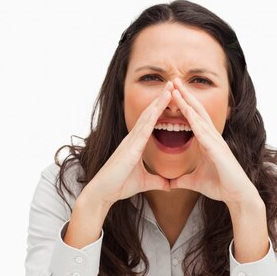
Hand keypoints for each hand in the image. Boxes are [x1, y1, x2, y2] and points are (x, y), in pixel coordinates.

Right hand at [84, 81, 174, 207]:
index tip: (172, 96)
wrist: (103, 192)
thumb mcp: (144, 183)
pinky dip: (152, 117)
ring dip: (158, 102)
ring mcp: (130, 141)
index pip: (151, 121)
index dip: (161, 108)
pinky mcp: (130, 148)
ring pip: (147, 117)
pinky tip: (159, 107)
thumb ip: (157, 181)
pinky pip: (143, 129)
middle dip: (161, 98)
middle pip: (150, 113)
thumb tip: (169, 184)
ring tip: (170, 88)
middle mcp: (133, 138)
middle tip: (173, 83)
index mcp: (136, 144)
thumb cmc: (120, 186)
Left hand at [168, 78, 259, 209]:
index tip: (172, 92)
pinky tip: (187, 111)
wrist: (237, 196)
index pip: (192, 118)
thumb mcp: (194, 182)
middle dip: (185, 95)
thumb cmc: (220, 186)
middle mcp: (212, 138)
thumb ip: (182, 179)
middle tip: (174, 79)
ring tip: (177, 88)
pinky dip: (195, 121)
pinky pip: (204, 132)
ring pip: (200, 117)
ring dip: (188, 102)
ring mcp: (216, 142)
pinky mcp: (218, 150)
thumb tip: (170, 183)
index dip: (183, 105)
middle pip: (197, 111)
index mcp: (206, 142)